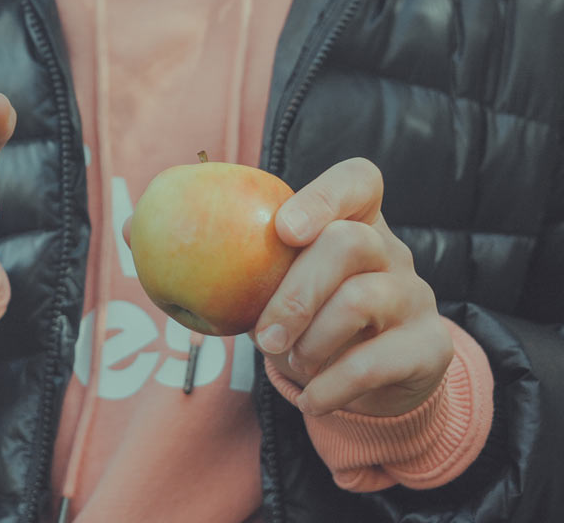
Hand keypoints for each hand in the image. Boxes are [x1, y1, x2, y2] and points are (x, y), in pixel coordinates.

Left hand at [252, 158, 453, 416]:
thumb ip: (235, 264)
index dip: (323, 196)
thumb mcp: (277, 287)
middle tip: (263, 337)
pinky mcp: (431, 346)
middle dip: (296, 293)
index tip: (284, 230)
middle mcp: (392, 250)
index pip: (358, 180)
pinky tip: (311, 400)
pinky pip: (377, 362)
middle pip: (350, 243)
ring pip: (361, 300)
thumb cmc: (308, 319)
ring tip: (290, 365)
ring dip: (311, 342)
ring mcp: (416, 295)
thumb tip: (149, 245)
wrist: (372, 383)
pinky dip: (332, 386)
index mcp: (355, 222)